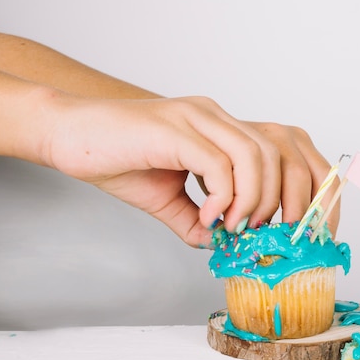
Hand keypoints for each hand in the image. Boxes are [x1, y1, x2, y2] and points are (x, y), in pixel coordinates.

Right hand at [41, 95, 338, 246]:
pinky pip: (216, 163)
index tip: (283, 226)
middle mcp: (213, 115)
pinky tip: (205, 215)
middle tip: (261, 232)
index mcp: (218, 126)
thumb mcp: (165, 196)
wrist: (69, 134)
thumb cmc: (116, 157)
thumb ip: (195, 217)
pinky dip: (221, 196)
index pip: (277, 148)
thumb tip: (216, 243)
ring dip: (251, 198)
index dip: (290, 187)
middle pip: (275, 150)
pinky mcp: (172, 129)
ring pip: (252, 154)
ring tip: (234, 226)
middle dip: (280, 198)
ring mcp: (194, 118)